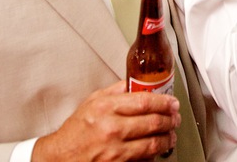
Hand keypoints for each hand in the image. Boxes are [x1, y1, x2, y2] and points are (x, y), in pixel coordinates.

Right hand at [32, 80, 179, 161]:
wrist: (61, 157)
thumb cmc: (76, 130)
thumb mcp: (92, 102)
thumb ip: (115, 91)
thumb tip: (136, 82)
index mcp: (106, 108)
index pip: (145, 101)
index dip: (165, 102)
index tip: (172, 103)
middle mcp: (111, 128)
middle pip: (153, 122)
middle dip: (171, 120)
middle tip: (175, 118)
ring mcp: (115, 150)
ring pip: (153, 143)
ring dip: (168, 138)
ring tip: (171, 135)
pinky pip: (144, 159)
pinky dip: (154, 154)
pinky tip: (157, 149)